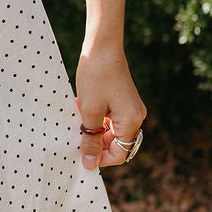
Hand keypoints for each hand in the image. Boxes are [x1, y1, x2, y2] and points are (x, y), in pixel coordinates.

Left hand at [75, 45, 146, 170]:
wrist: (102, 46)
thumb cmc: (96, 76)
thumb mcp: (90, 111)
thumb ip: (90, 139)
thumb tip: (90, 164)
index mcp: (131, 121)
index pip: (119, 154)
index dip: (100, 158)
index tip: (80, 155)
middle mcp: (136, 117)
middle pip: (116, 144)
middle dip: (95, 142)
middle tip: (75, 136)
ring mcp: (130, 109)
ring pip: (110, 132)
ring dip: (93, 130)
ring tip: (77, 119)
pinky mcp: (123, 101)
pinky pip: (110, 119)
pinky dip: (95, 119)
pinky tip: (82, 109)